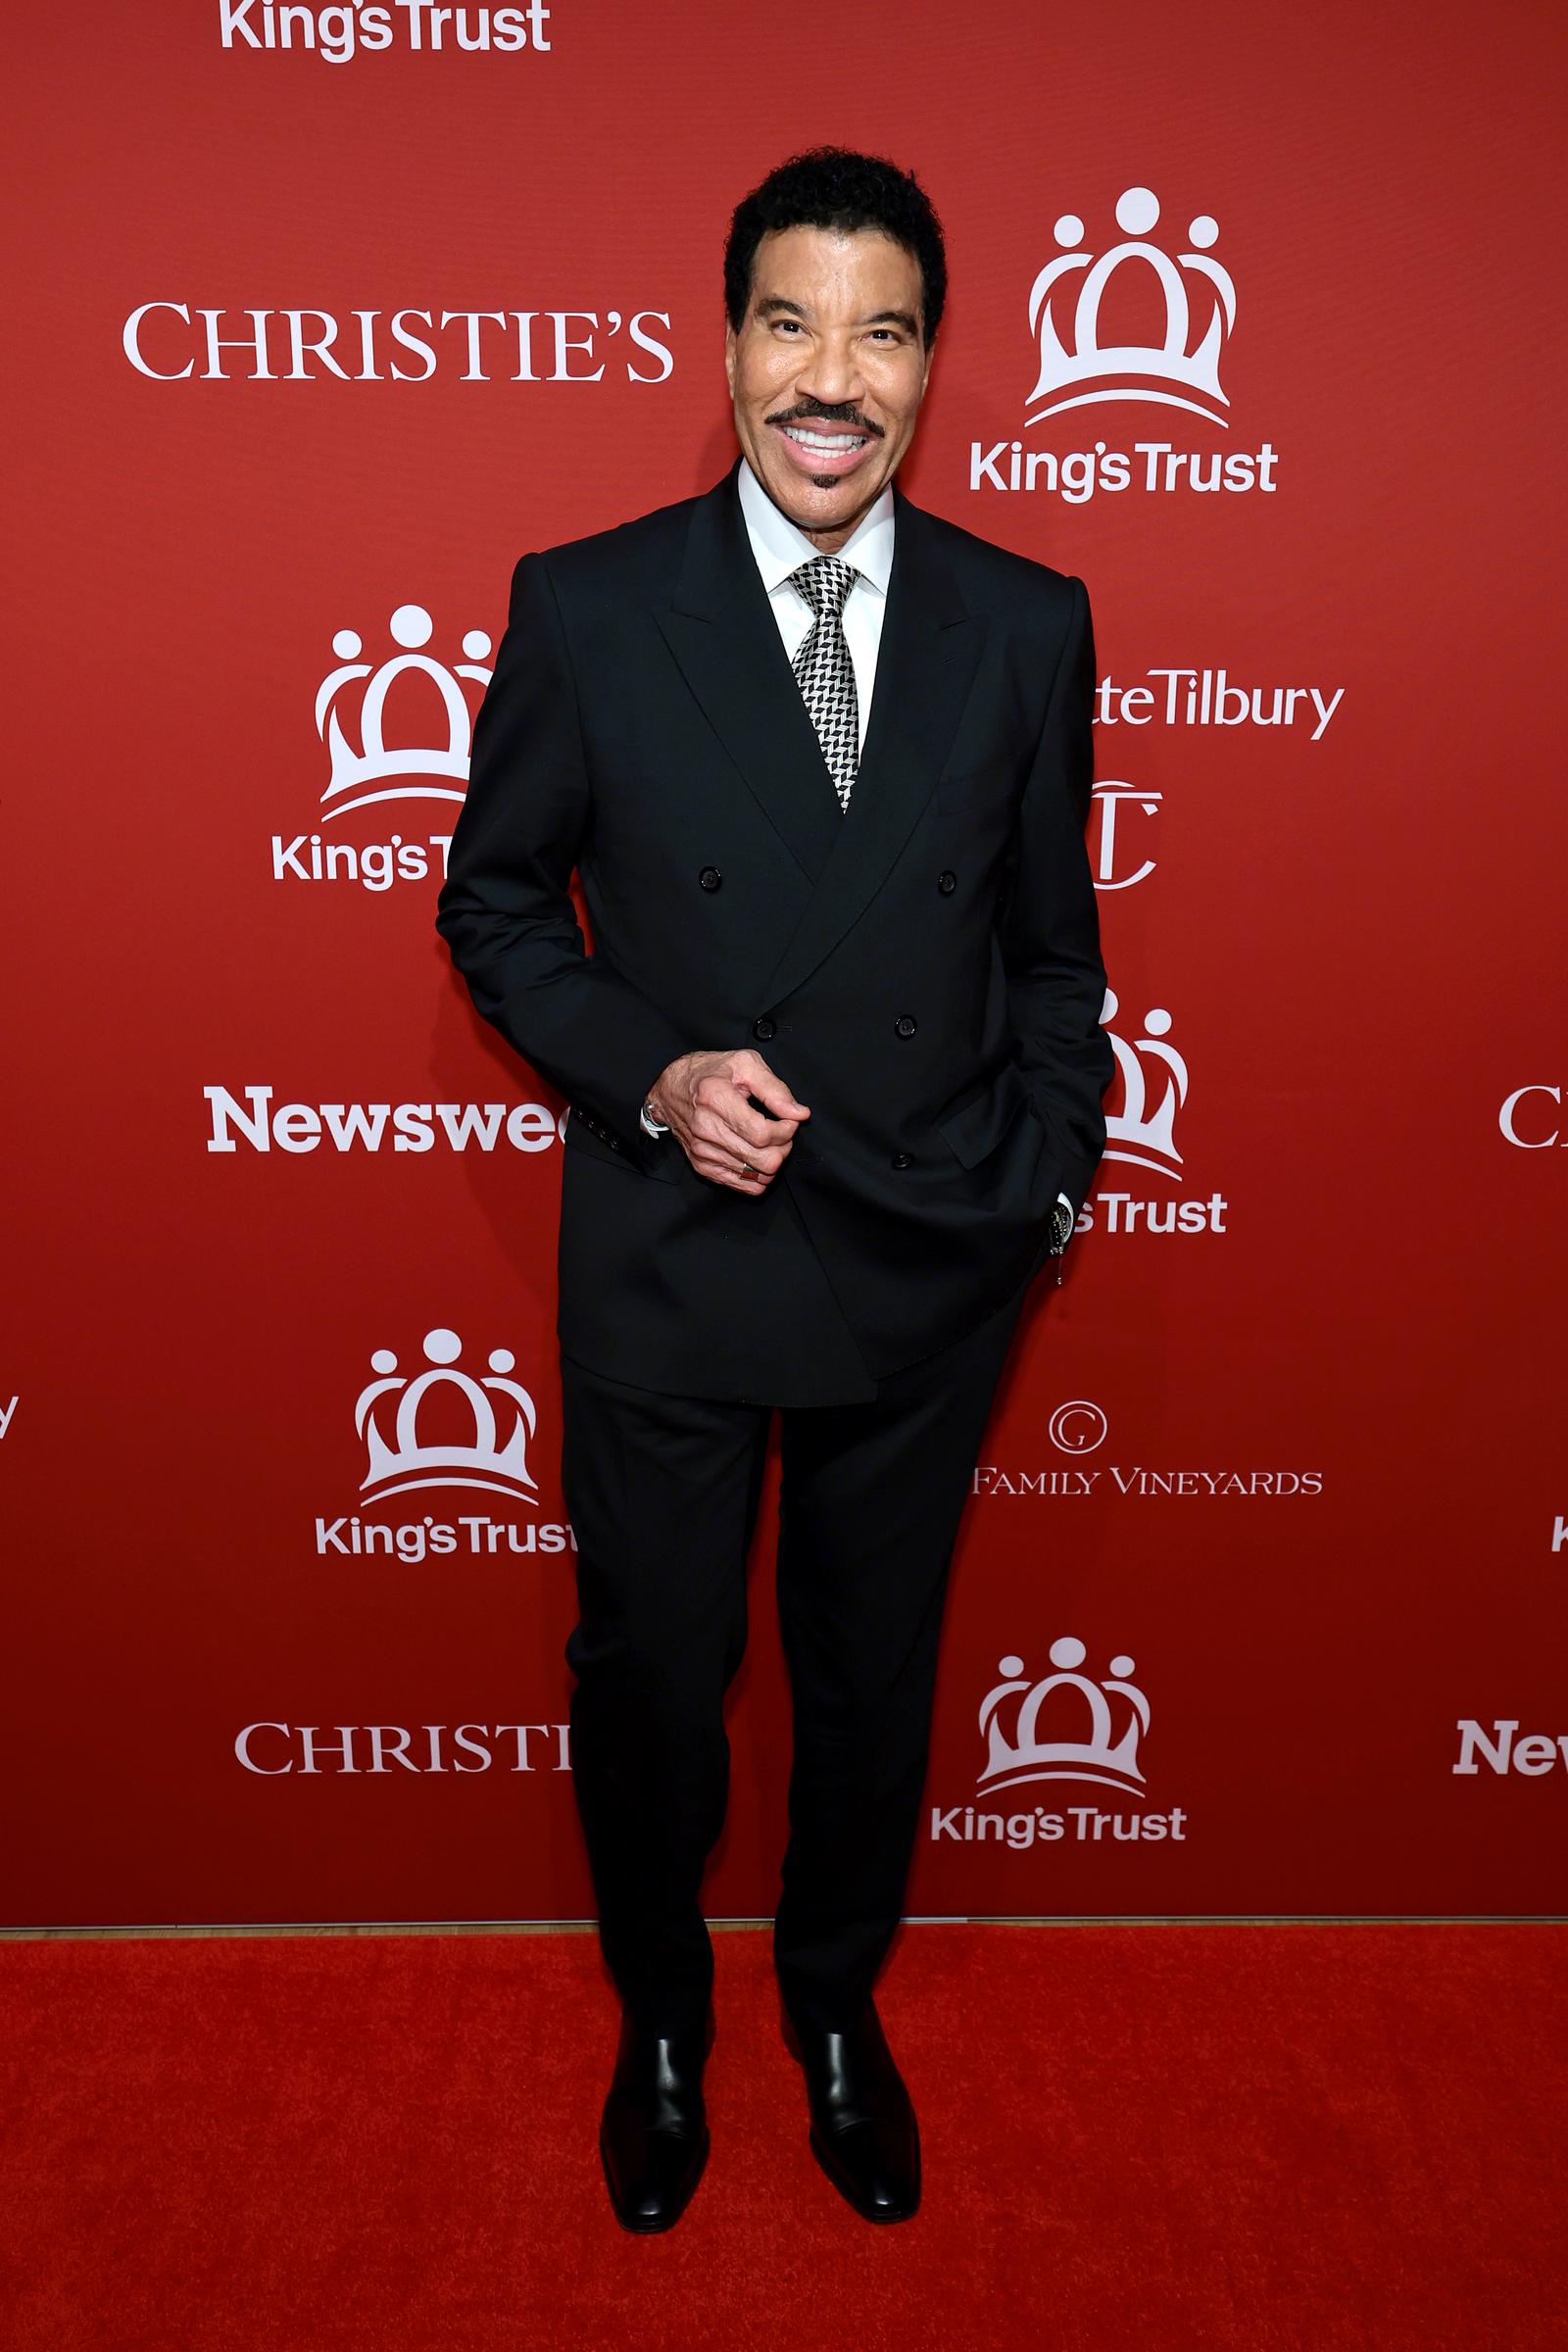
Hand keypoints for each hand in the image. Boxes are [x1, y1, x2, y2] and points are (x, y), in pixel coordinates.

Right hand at [647, 1049, 810, 1194]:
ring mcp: (702, 1150)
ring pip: (755, 1175)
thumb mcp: (745, 1064)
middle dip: (783, 1148)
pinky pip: (740, 1186)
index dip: (787, 1131)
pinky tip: (758, 1159)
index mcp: (715, 1098)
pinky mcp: (701, 1165)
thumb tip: (798, 1113)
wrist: (670, 1088)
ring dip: (772, 1161)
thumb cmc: (709, 1073)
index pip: (763, 1134)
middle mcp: (705, 1127)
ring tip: (769, 1143)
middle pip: (763, 1159)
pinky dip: (757, 1177)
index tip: (790, 1120)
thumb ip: (775, 1089)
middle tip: (782, 1133)